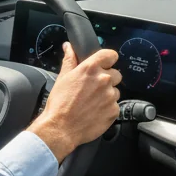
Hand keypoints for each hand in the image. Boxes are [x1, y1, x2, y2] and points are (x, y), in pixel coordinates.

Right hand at [28, 44, 120, 163]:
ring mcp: (110, 96)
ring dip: (107, 94)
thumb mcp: (63, 77)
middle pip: (116, 74)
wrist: (61, 128)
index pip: (111, 55)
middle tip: (94, 87)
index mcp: (91, 68)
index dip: (108, 59)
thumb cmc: (60, 103)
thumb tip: (69, 47)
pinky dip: (107, 108)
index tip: (105, 64)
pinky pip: (115, 106)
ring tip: (92, 102)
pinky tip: (95, 111)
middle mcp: (103, 80)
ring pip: (115, 91)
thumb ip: (70, 59)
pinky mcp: (114, 111)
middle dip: (107, 79)